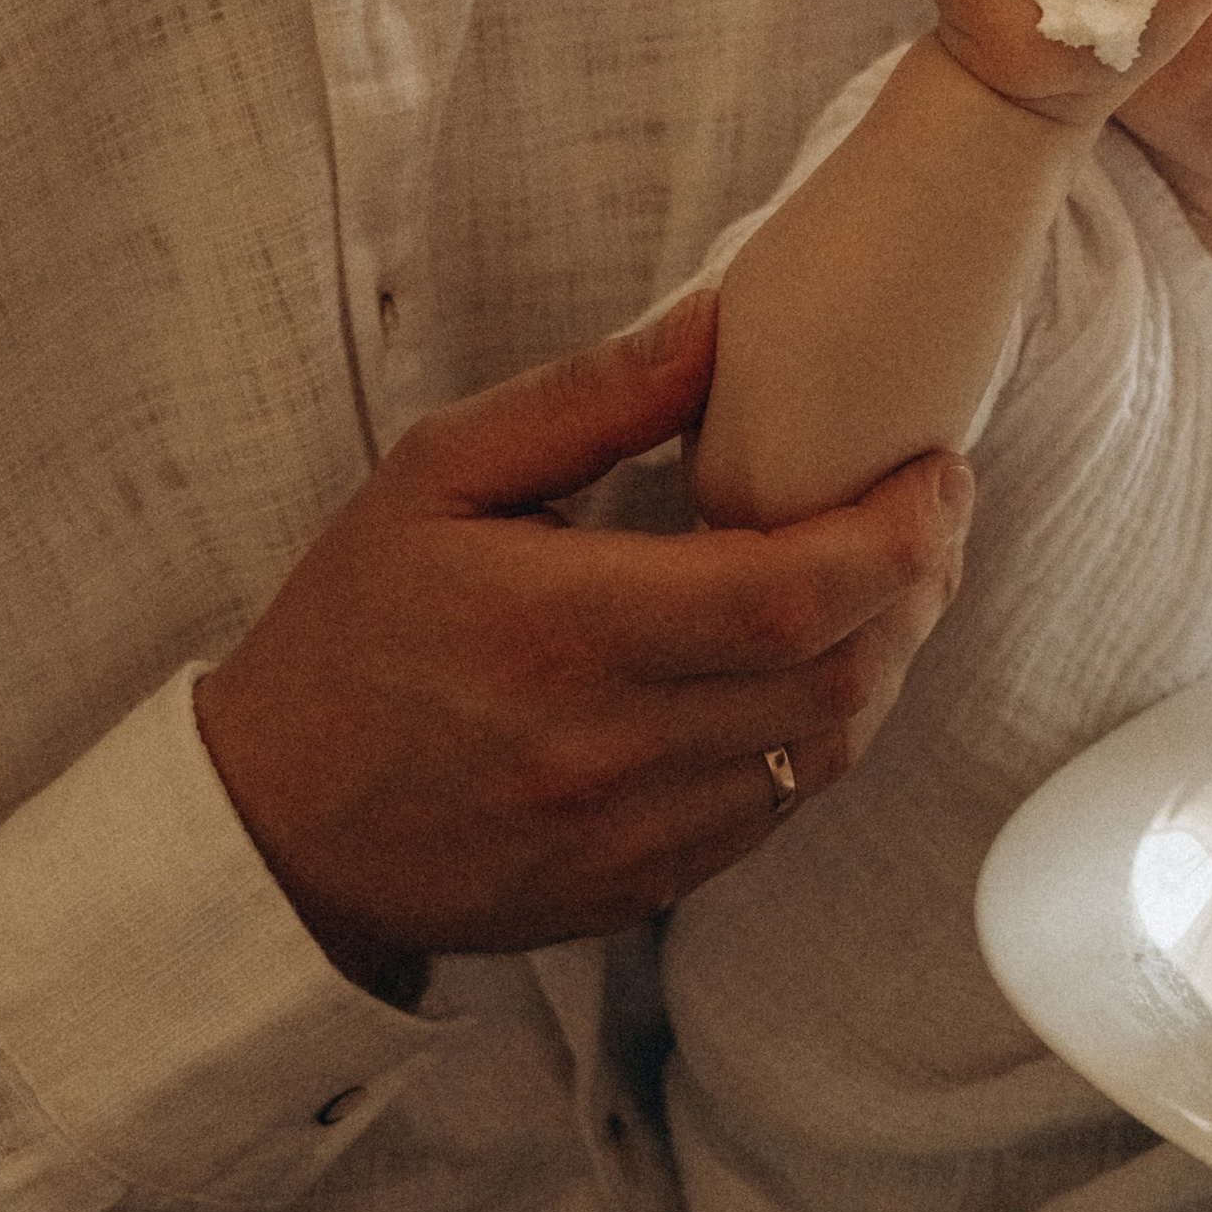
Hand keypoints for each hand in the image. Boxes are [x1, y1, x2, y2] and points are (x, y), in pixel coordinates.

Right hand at [191, 294, 969, 999]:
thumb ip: (589, 399)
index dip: (898, 537)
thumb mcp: (439, 475)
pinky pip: (776, 815)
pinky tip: (812, 674)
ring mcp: (631, 834)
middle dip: (919, 591)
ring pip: (825, 756)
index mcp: (563, 630)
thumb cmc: (351, 632)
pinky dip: (820, 737)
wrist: (274, 822)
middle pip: (840, 680)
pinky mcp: (639, 889)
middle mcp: (610, 747)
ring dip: (885, 665)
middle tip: (933, 519)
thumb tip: (718, 322)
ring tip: (892, 587)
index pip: (793, 595)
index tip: (937, 476)